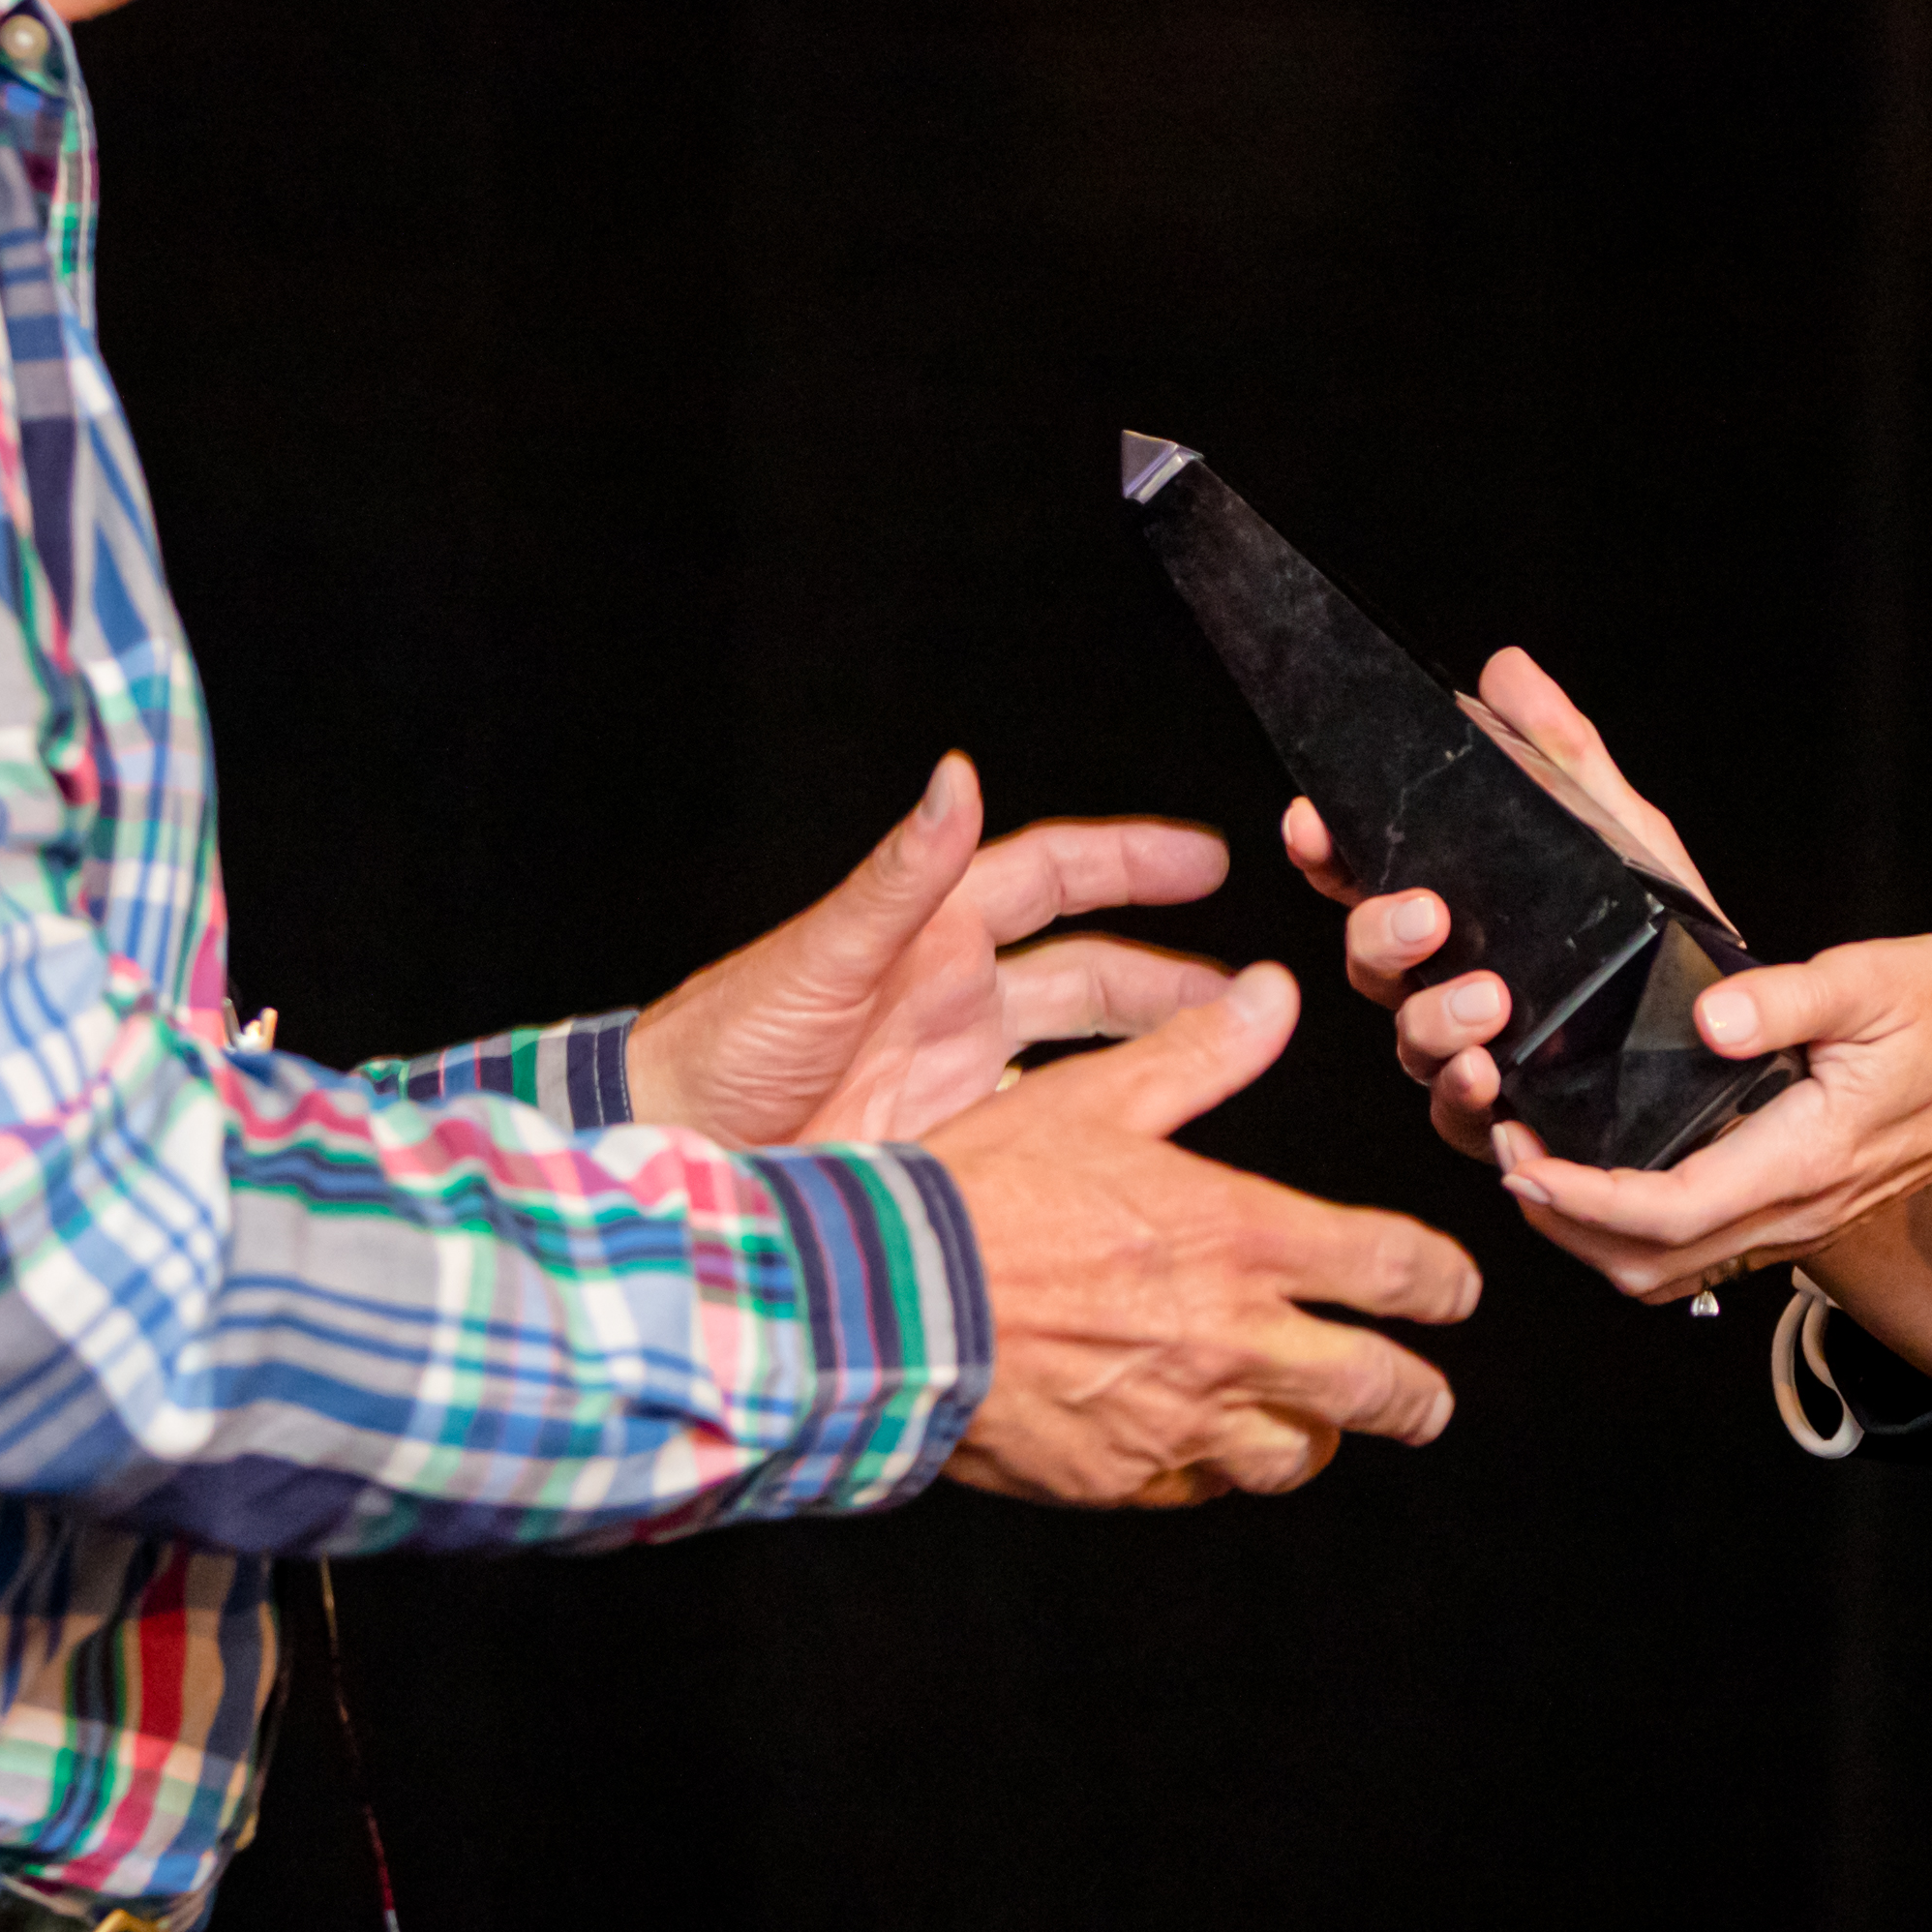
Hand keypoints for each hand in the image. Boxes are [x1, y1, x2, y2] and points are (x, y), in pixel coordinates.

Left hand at [629, 755, 1230, 1145]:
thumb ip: (901, 875)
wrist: (681, 1149)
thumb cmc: (725, 1044)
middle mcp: (951, 994)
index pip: (1051, 875)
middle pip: (1087, 972)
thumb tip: (955, 782)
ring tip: (1222, 1063)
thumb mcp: (823, 954)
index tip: (1206, 861)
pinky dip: (1096, 1134)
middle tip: (1250, 992)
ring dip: (1148, 1053)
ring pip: (1079, 1051)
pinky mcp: (948, 1139)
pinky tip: (1142, 1147)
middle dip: (1168, 975)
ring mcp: (952, 1069)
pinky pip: (1042, 1128)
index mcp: (931, 932)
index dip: (1129, 862)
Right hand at [928, 966, 1486, 1503]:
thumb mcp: (1096, 1100)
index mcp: (1244, 1237)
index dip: (1444, 1284)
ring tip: (1318, 1433)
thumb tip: (1272, 991)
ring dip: (1318, 1441)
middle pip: (1379, 1390)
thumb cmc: (985, 1191)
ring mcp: (1181, 1420)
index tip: (1455, 1292)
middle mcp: (1233, 1339)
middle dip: (1418, 1398)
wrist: (886, 1303)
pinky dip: (1217, 1471)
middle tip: (1426, 1401)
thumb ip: (1197, 1053)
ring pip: (1298, 1456)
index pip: (1395, 1271)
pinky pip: (1203, 1488)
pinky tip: (1204, 1450)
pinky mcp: (1123, 1477)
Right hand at [1278, 649, 1715, 1159]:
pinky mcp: (1510, 1120)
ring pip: (1409, 1044)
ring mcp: (1469, 1055)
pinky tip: (1491, 1080)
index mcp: (1455, 913)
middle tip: (1427, 915)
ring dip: (1434, 1021)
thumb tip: (1507, 670)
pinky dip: (1469, 1100)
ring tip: (1488, 1001)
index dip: (1324, 850)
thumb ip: (1564, 757)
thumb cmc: (1661, 937)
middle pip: (1368, 962)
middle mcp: (1443, 985)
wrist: (1736, 1040)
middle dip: (1381, 934)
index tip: (1311, 819)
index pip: (1360, 876)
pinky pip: (1462, 1119)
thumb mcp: (1622, 834)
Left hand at [1484, 935, 1931, 1301]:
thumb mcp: (1878, 981)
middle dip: (1563, 1225)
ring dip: (1594, 1239)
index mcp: (1804, 1158)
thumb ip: (1788, 998)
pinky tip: (1606, 1177)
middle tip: (1505, 1156)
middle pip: (1651, 1263)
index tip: (1520, 1161)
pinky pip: (1702, 1251)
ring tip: (1539, 1171)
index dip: (1581, 1199)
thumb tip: (1709, 1015)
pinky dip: (1637, 1233)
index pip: (1668, 1210)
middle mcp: (1796, 1208)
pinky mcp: (1804, 1209)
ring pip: (1673, 1270)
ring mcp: (1801, 1219)